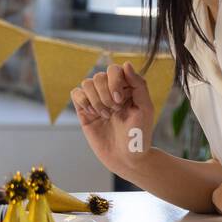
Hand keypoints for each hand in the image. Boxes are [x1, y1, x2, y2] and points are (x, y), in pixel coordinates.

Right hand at [71, 61, 154, 176]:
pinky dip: (83, 101)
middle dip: (105, 94)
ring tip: (105, 115)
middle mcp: (110, 91)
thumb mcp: (145, 108)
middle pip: (98, 76)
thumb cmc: (139, 134)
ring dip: (95, 99)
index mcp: (126, 88)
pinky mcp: (84, 110)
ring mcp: (96, 100)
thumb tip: (125, 64)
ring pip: (86, 83)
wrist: (126, 157)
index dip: (114, 81)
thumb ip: (138, 84)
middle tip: (114, 110)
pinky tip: (92, 113)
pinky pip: (76, 94)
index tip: (120, 101)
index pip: (114, 70)